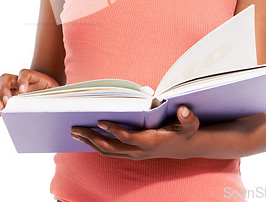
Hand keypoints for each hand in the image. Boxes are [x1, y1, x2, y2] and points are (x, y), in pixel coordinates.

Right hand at [0, 69, 58, 117]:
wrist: (49, 96)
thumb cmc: (53, 94)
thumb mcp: (56, 92)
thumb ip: (55, 94)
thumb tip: (59, 104)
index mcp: (33, 77)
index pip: (24, 73)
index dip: (22, 80)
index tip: (23, 91)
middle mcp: (19, 81)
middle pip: (6, 78)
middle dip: (4, 89)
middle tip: (8, 101)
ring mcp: (12, 89)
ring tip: (0, 108)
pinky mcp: (8, 99)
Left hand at [70, 106, 199, 159]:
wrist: (185, 147)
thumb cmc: (185, 132)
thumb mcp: (190, 124)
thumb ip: (188, 118)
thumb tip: (183, 110)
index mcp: (150, 141)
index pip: (127, 137)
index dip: (113, 130)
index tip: (100, 121)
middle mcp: (139, 151)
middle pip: (111, 147)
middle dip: (91, 138)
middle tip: (75, 128)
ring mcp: (134, 154)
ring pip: (107, 152)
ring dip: (90, 142)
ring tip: (75, 132)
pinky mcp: (131, 153)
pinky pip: (110, 152)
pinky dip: (96, 145)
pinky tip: (87, 138)